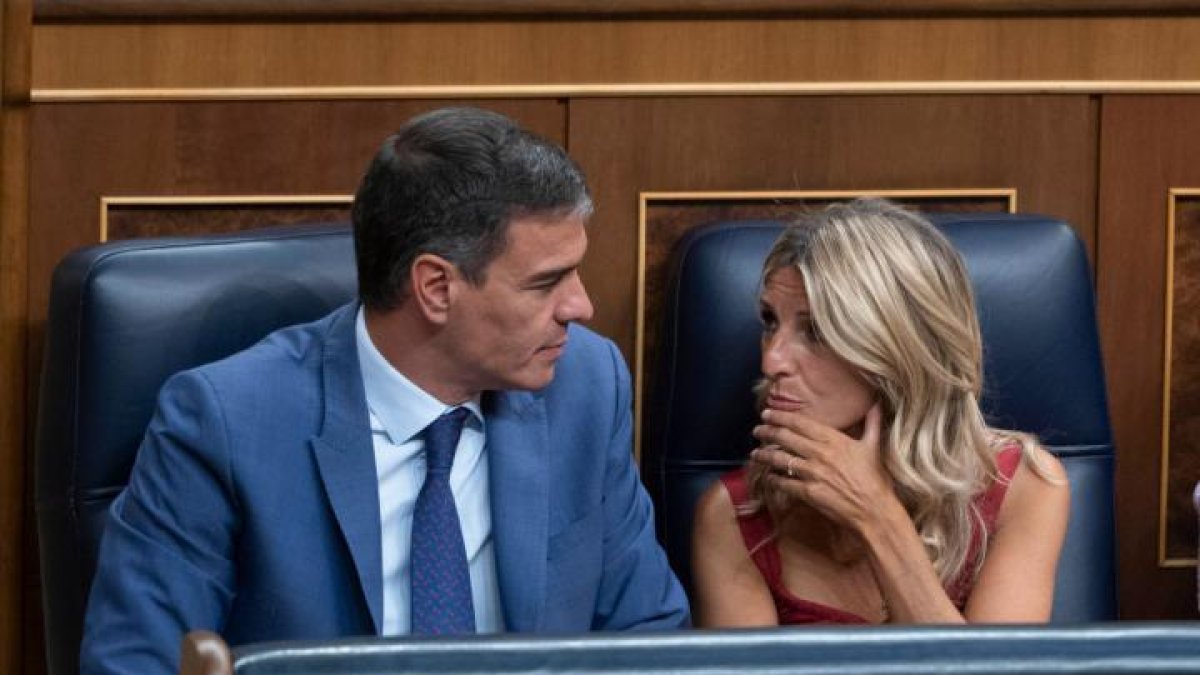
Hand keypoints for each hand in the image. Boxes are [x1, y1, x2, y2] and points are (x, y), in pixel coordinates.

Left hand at [751, 402, 896, 532]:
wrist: (874, 509)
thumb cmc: (875, 479)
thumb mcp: (873, 447)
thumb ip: (872, 423)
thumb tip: (876, 404)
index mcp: (833, 439)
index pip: (800, 423)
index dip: (780, 416)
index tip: (767, 413)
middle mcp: (819, 453)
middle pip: (785, 438)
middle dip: (767, 432)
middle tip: (757, 430)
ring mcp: (812, 473)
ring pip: (780, 459)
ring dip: (765, 455)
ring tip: (755, 454)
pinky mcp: (808, 492)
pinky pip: (784, 483)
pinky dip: (774, 479)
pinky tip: (768, 477)